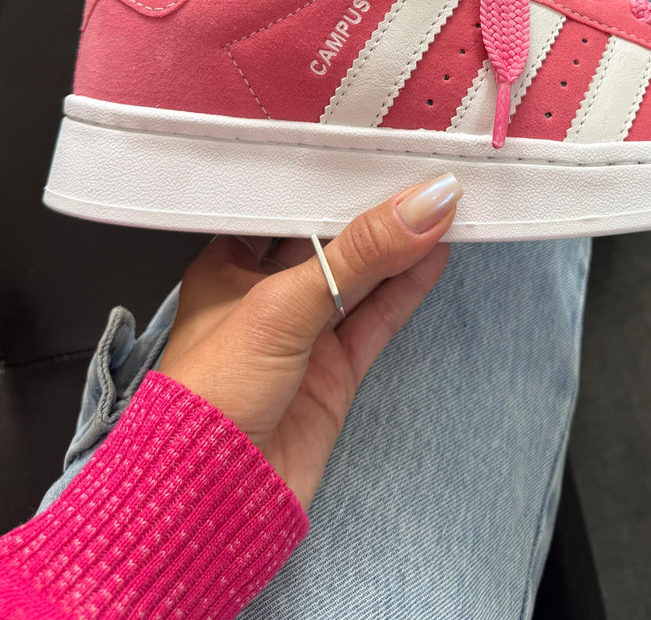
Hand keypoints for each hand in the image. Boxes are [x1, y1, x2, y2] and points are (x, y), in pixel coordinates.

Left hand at [158, 174, 461, 507]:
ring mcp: (303, 334)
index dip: (333, 179)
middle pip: (331, 239)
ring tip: (443, 205)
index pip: (290, 207)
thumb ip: (359, 253)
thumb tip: (422, 204)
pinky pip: (378, 318)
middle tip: (422, 173)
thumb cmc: (207, 400)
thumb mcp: (283, 305)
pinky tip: (435, 256)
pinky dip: (408, 288)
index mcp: (228, 264)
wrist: (208, 500)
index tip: (377, 150)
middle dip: (374, 211)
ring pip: (362, 278)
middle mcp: (265, 295)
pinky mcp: (333, 372)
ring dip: (401, 246)